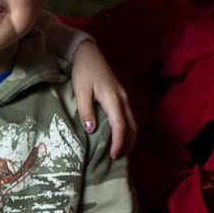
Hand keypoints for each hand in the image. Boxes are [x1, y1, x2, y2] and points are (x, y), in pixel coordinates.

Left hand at [69, 40, 137, 158]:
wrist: (88, 53)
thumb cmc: (83, 71)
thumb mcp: (81, 90)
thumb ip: (86, 110)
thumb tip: (91, 129)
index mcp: (113, 99)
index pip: (120, 126)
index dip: (118, 143)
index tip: (113, 156)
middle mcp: (123, 99)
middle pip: (132, 126)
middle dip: (129, 144)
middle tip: (119, 158)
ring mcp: (123, 97)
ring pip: (132, 121)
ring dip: (130, 137)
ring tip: (122, 151)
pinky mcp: (120, 95)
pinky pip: (128, 116)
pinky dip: (127, 128)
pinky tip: (120, 134)